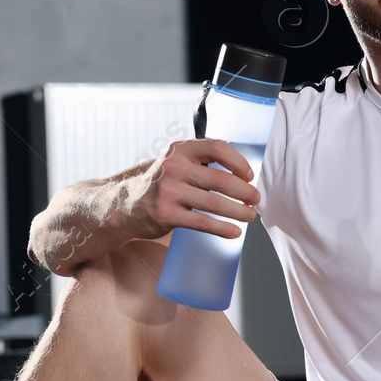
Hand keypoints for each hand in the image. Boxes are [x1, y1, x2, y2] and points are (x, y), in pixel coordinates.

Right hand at [122, 139, 259, 240]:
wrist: (124, 203)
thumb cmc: (161, 183)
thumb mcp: (176, 163)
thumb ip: (201, 163)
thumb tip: (243, 176)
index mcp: (180, 149)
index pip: (217, 148)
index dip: (238, 162)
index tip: (249, 176)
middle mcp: (174, 167)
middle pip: (220, 179)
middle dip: (245, 192)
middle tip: (255, 200)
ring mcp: (169, 191)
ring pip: (215, 203)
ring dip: (239, 211)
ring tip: (250, 216)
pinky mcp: (166, 214)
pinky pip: (202, 222)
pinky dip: (222, 228)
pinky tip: (234, 232)